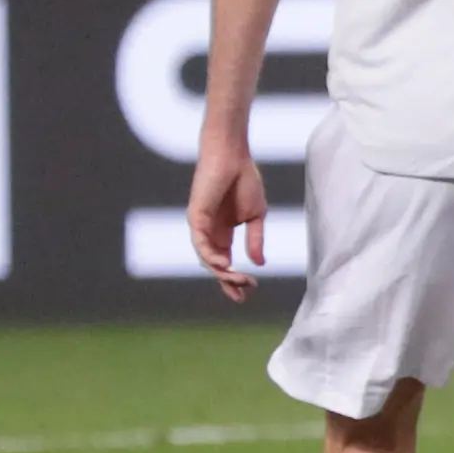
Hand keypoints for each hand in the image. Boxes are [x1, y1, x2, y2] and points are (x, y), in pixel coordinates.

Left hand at [186, 139, 267, 302]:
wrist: (233, 157)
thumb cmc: (244, 181)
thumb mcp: (256, 216)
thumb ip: (255, 239)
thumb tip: (258, 264)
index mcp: (223, 233)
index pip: (226, 262)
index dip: (235, 279)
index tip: (248, 293)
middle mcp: (209, 233)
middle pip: (215, 265)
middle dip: (228, 282)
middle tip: (242, 295)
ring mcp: (201, 227)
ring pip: (207, 258)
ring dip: (222, 272)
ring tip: (238, 281)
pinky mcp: (195, 217)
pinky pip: (200, 242)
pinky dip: (210, 255)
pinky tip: (224, 264)